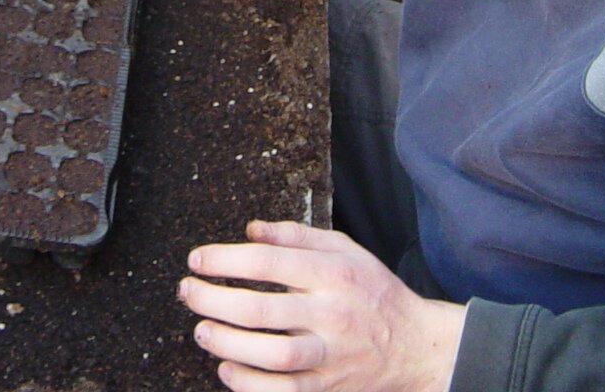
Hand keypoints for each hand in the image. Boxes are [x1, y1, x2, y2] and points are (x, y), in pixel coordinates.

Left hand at [179, 220, 465, 391]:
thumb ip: (297, 235)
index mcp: (333, 272)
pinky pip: (283, 391)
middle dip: (214, 299)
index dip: (225, 259)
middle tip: (188, 292)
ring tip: (202, 330)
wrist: (415, 346)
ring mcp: (331, 354)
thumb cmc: (373, 292)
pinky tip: (227, 367)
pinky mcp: (328, 386)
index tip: (197, 259)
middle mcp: (331, 313)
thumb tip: (250, 229)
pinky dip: (249, 383)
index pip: (268, 261)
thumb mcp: (345, 249)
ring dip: (227, 343)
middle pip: (261, 309)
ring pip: (271, 354)